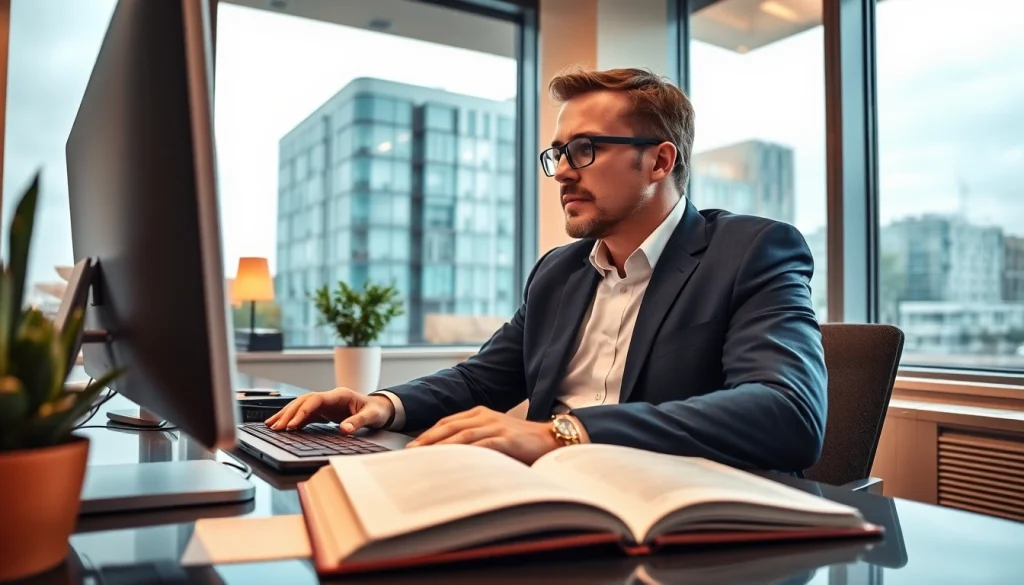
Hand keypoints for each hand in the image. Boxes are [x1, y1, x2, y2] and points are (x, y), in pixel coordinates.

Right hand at [264, 387, 393, 433]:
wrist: (382, 408)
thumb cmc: (377, 410)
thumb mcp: (372, 416)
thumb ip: (357, 422)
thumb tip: (344, 430)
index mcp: (340, 395)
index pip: (316, 399)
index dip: (303, 411)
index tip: (293, 423)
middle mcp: (330, 397)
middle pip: (304, 401)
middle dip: (288, 413)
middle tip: (276, 427)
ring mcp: (326, 404)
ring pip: (301, 406)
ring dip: (287, 415)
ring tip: (272, 425)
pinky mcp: (325, 412)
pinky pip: (306, 414)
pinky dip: (294, 420)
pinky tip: (284, 427)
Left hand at [407, 406, 559, 463]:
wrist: (550, 438)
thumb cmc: (521, 441)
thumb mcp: (494, 435)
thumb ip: (474, 440)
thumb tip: (449, 457)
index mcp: (480, 413)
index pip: (447, 422)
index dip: (428, 434)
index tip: (412, 446)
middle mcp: (484, 416)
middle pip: (449, 427)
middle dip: (427, 440)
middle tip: (409, 453)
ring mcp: (494, 426)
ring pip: (461, 435)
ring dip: (441, 446)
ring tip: (424, 457)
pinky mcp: (505, 439)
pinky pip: (480, 446)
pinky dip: (464, 453)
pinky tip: (453, 461)